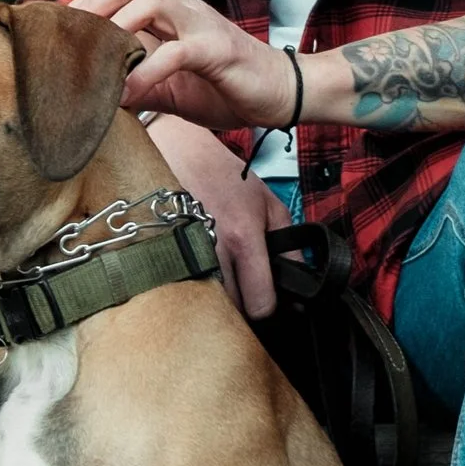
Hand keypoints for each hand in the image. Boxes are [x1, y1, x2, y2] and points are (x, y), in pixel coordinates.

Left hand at [69, 0, 298, 136]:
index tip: (57, 30)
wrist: (284, 93)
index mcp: (172, 13)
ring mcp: (202, 25)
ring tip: (91, 61)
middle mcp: (184, 9)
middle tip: (65, 36)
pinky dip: (146, 73)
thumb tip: (96, 96)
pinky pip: (176, 52)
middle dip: (93, 2)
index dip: (87, 2)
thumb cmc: (227, 86)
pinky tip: (127, 97)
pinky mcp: (219, 51)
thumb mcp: (172, 86)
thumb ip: (138, 83)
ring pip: (150, 3)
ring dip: (114, 28)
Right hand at [141, 115, 287, 320]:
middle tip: (246, 288)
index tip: (268, 300)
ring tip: (224, 280)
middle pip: (232, 310)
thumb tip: (300, 283)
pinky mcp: (164, 257)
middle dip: (243, 305)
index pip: (259, 303)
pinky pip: (185, 291)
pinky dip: (195, 290)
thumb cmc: (226, 178)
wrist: (181, 155)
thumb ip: (291, 246)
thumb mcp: (270, 206)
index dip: (268, 307)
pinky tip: (201, 274)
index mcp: (243, 238)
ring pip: (208, 305)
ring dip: (219, 300)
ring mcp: (185, 256)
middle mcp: (213, 250)